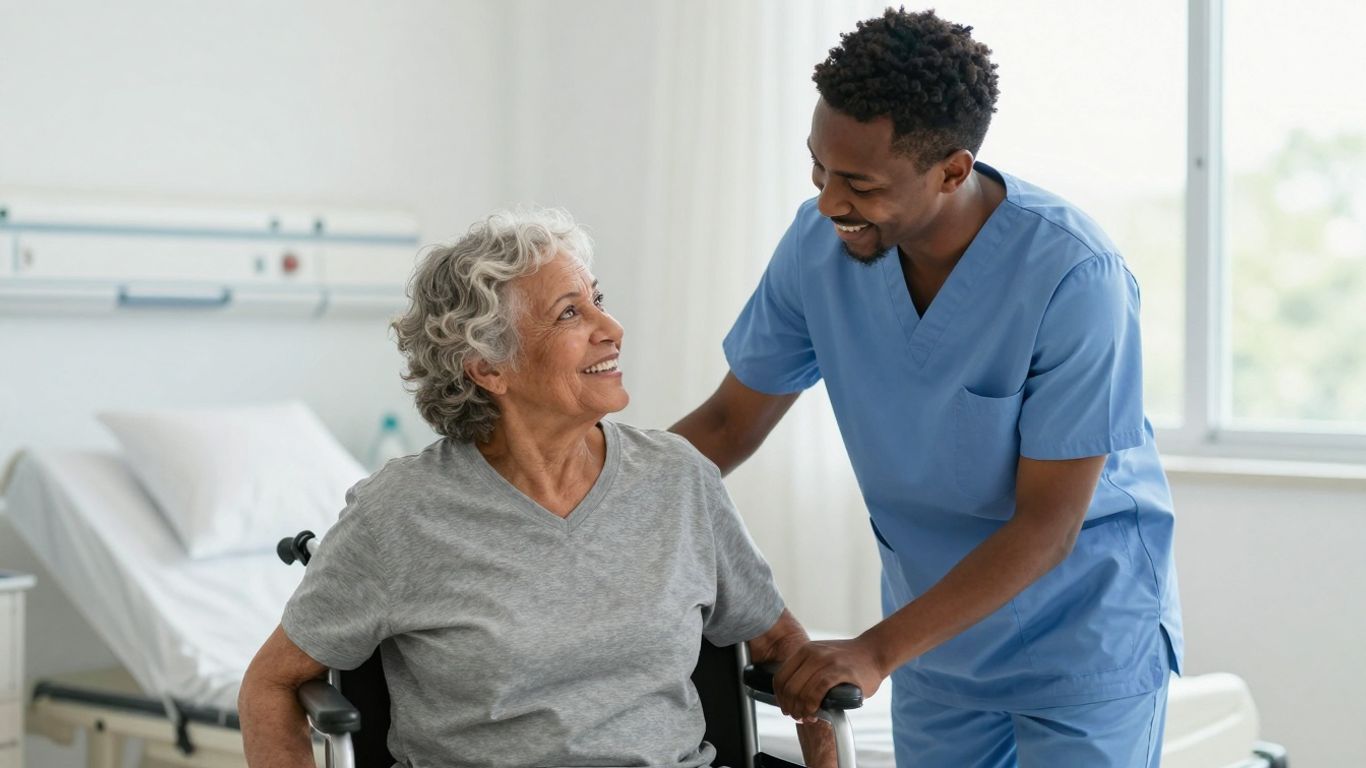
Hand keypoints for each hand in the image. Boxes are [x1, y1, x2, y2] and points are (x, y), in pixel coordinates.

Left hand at [772, 636, 886, 720]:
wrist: (875, 652)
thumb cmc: (850, 661)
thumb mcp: (823, 657)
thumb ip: (807, 671)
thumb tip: (791, 697)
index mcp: (805, 651)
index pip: (780, 677)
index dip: (780, 698)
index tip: (787, 709)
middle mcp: (813, 653)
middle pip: (788, 686)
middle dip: (790, 707)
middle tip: (799, 717)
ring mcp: (826, 661)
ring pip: (801, 690)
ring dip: (801, 710)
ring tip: (808, 717)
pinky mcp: (840, 671)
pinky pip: (817, 690)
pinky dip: (812, 705)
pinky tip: (815, 712)